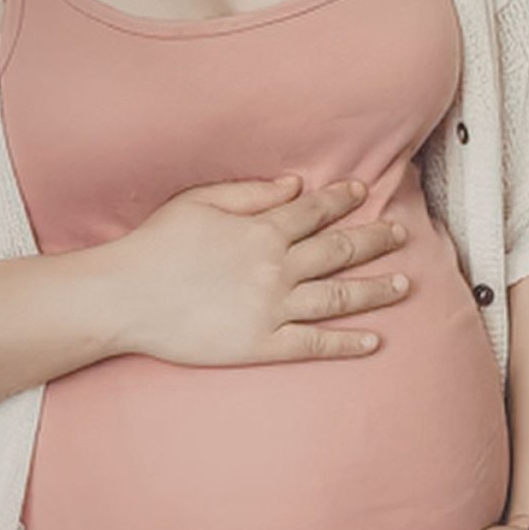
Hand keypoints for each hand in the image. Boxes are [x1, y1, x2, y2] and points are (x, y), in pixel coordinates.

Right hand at [105, 176, 410, 365]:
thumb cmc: (155, 246)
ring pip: (338, 297)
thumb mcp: (198, 202)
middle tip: (401, 234)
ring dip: (375, 290)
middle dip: (374, 240)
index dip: (342, 200)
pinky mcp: (263, 344)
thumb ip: (250, 193)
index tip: (363, 192)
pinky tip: (374, 341)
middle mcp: (275, 268)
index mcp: (261, 230)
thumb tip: (295, 185)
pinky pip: (314, 343)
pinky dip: (347, 343)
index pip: (314, 211)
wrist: (124, 298)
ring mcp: (272, 308)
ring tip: (404, 284)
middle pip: (338, 251)